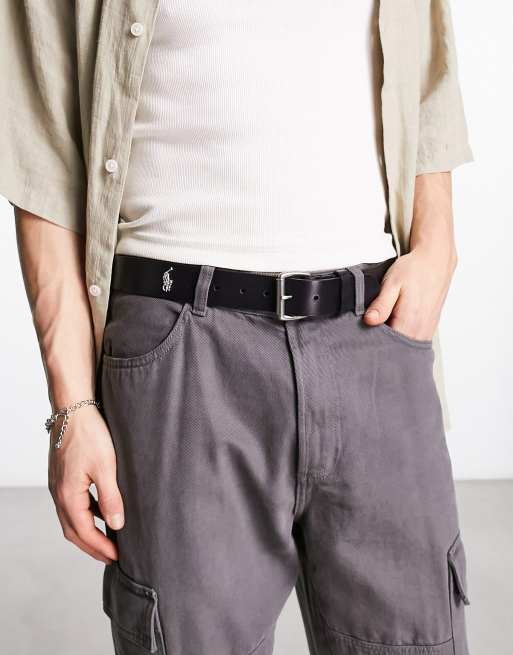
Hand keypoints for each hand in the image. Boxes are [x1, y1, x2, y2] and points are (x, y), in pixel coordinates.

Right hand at [48, 404, 123, 563]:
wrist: (73, 409)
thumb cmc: (89, 434)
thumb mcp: (105, 467)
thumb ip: (111, 498)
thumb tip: (117, 525)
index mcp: (68, 495)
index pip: (84, 532)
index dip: (100, 547)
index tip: (117, 558)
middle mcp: (59, 493)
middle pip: (73, 531)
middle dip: (92, 546)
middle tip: (111, 557)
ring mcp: (59, 485)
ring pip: (71, 518)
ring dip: (88, 532)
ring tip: (107, 540)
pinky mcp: (63, 476)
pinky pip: (73, 504)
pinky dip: (86, 515)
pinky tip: (101, 512)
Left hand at [363, 246, 456, 340]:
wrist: (435, 261)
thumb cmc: (414, 270)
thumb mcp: (392, 284)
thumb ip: (381, 304)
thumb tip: (369, 320)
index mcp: (410, 322)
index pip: (387, 346)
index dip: (373, 342)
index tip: (364, 334)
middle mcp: (420, 331)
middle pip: (396, 350)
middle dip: (381, 343)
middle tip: (371, 328)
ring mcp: (426, 331)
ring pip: (404, 346)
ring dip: (392, 340)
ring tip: (382, 325)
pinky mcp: (428, 328)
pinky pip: (412, 340)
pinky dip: (401, 336)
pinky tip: (394, 324)